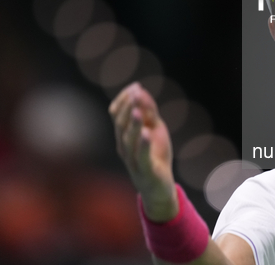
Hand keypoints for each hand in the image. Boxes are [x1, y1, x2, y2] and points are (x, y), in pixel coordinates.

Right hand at [109, 82, 177, 221]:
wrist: (159, 188)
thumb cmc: (154, 155)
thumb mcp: (154, 129)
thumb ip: (148, 111)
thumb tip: (140, 90)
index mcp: (124, 135)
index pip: (116, 114)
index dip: (124, 100)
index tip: (135, 87)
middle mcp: (124, 146)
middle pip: (121, 125)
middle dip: (127, 108)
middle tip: (135, 94)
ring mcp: (132, 160)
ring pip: (129, 141)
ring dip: (132, 125)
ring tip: (136, 111)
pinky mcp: (145, 171)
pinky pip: (141, 157)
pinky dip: (143, 145)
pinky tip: (146, 134)